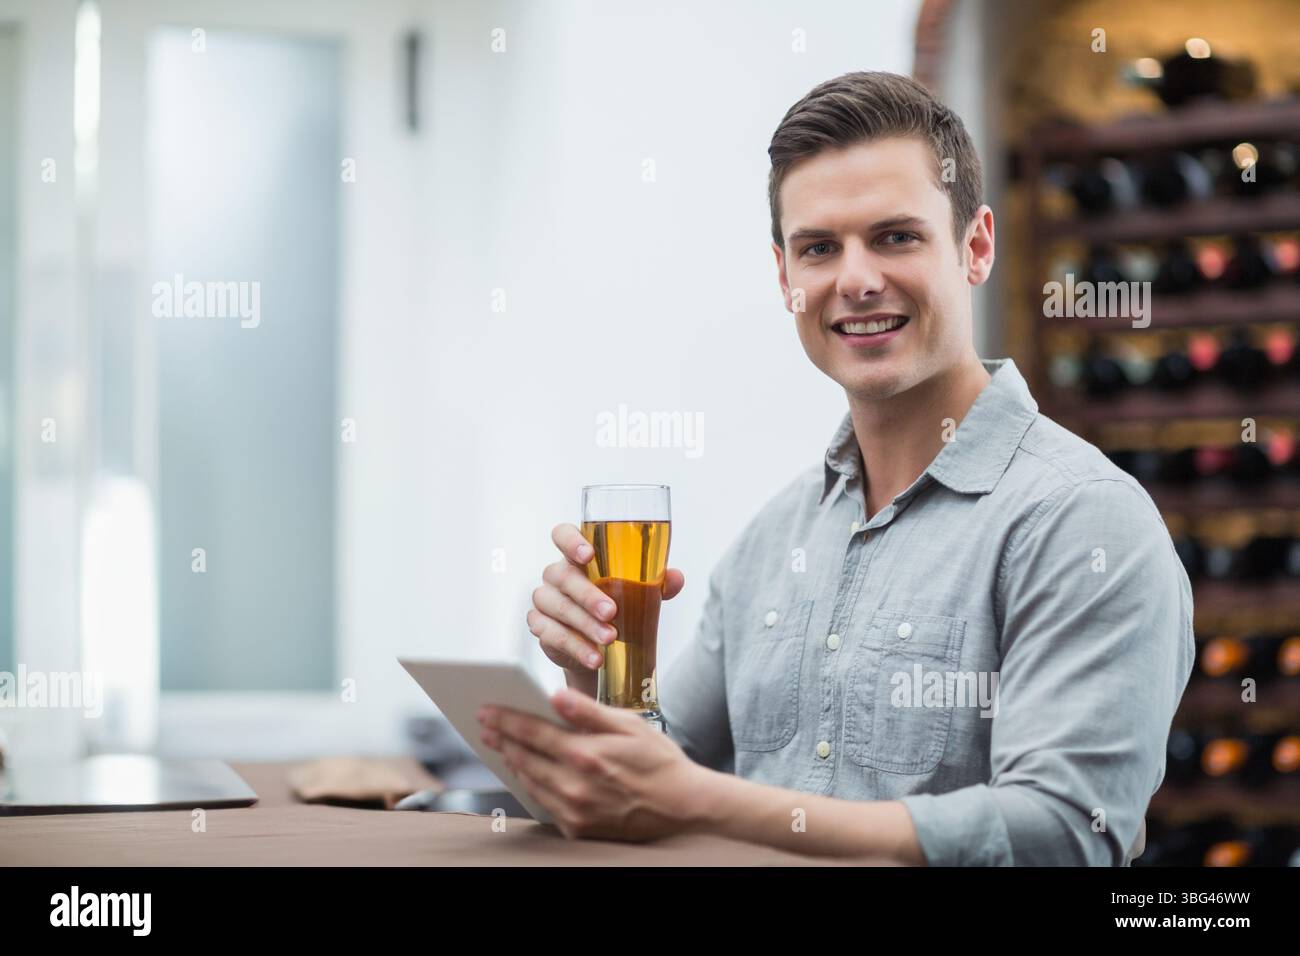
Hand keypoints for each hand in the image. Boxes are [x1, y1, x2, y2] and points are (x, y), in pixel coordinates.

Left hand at [477, 687, 710, 841]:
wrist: (684, 805)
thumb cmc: (660, 761)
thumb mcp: (630, 725)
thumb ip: (589, 711)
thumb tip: (555, 696)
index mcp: (586, 754)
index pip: (532, 732)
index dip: (505, 720)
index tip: (486, 711)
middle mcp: (575, 785)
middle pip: (524, 758)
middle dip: (502, 739)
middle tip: (485, 726)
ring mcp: (575, 810)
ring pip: (530, 783)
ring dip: (513, 763)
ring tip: (503, 747)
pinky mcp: (579, 828)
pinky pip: (545, 805)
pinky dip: (533, 787)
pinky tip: (529, 774)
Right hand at [529, 522, 684, 676]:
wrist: (601, 649)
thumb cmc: (617, 607)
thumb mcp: (638, 593)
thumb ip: (655, 583)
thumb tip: (675, 578)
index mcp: (576, 557)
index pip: (562, 535)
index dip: (570, 540)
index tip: (588, 554)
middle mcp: (556, 575)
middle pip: (563, 576)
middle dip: (588, 594)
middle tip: (611, 611)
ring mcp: (545, 601)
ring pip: (558, 607)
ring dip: (585, 624)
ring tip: (609, 638)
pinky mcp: (540, 628)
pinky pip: (552, 635)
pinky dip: (576, 647)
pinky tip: (594, 657)